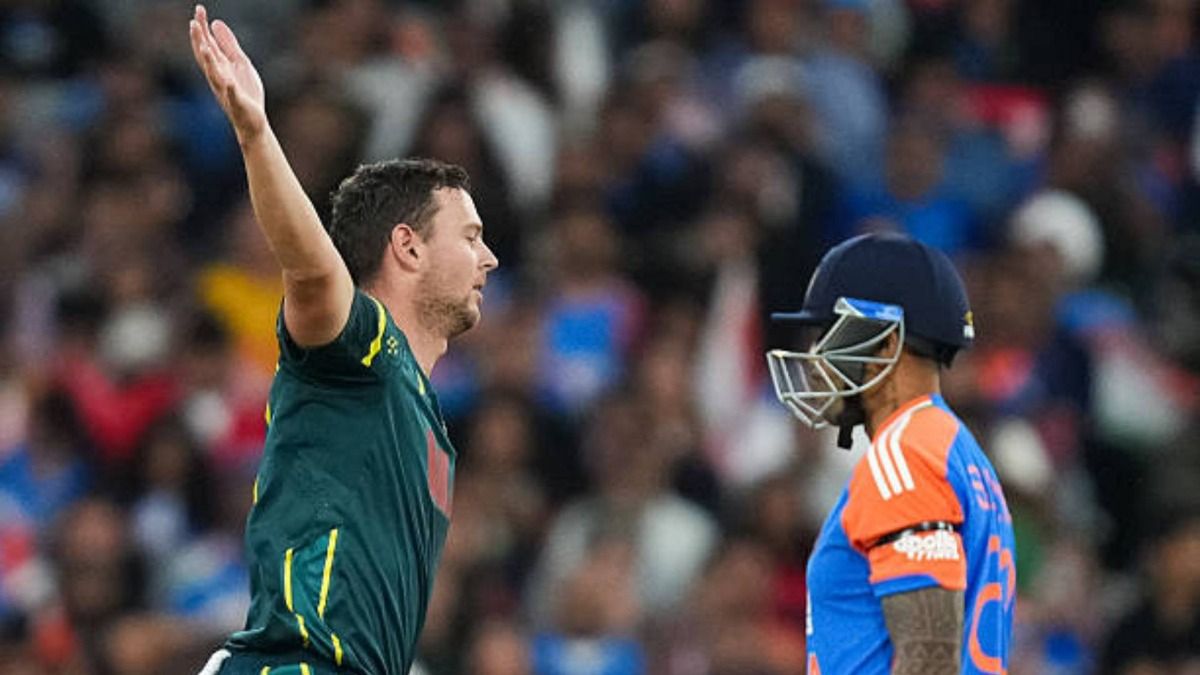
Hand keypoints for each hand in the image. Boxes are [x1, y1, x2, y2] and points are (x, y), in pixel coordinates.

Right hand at [189, 4, 266, 144]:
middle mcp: (218, 77)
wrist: (252, 121)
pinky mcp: (238, 103)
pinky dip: (230, 89)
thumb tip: (216, 23)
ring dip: (209, 62)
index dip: (202, 29)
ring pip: (215, 76)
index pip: (207, 44)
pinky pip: (233, 96)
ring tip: (205, 48)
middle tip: (194, 22)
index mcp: (219, 67)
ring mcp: (226, 91)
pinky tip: (229, 83)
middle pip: (206, 57)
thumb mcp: (240, 63)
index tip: (199, 10)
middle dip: (200, 40)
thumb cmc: (245, 91)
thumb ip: (229, 44)